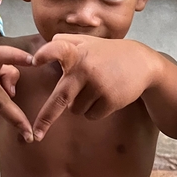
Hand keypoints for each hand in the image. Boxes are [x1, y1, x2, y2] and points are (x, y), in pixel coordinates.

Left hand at [32, 36, 159, 140]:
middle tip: (37, 133)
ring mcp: (98, 86)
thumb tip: (42, 50)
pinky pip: (90, 116)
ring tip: (96, 88)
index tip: (35, 61)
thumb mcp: (89, 42)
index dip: (46, 54)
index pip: (58, 49)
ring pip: (75, 109)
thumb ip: (65, 43)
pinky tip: (106, 96)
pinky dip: (94, 110)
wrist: (142, 63)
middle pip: (60, 98)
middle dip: (46, 118)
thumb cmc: (108, 53)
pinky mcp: (110, 100)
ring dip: (81, 104)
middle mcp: (85, 69)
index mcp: (77, 52)